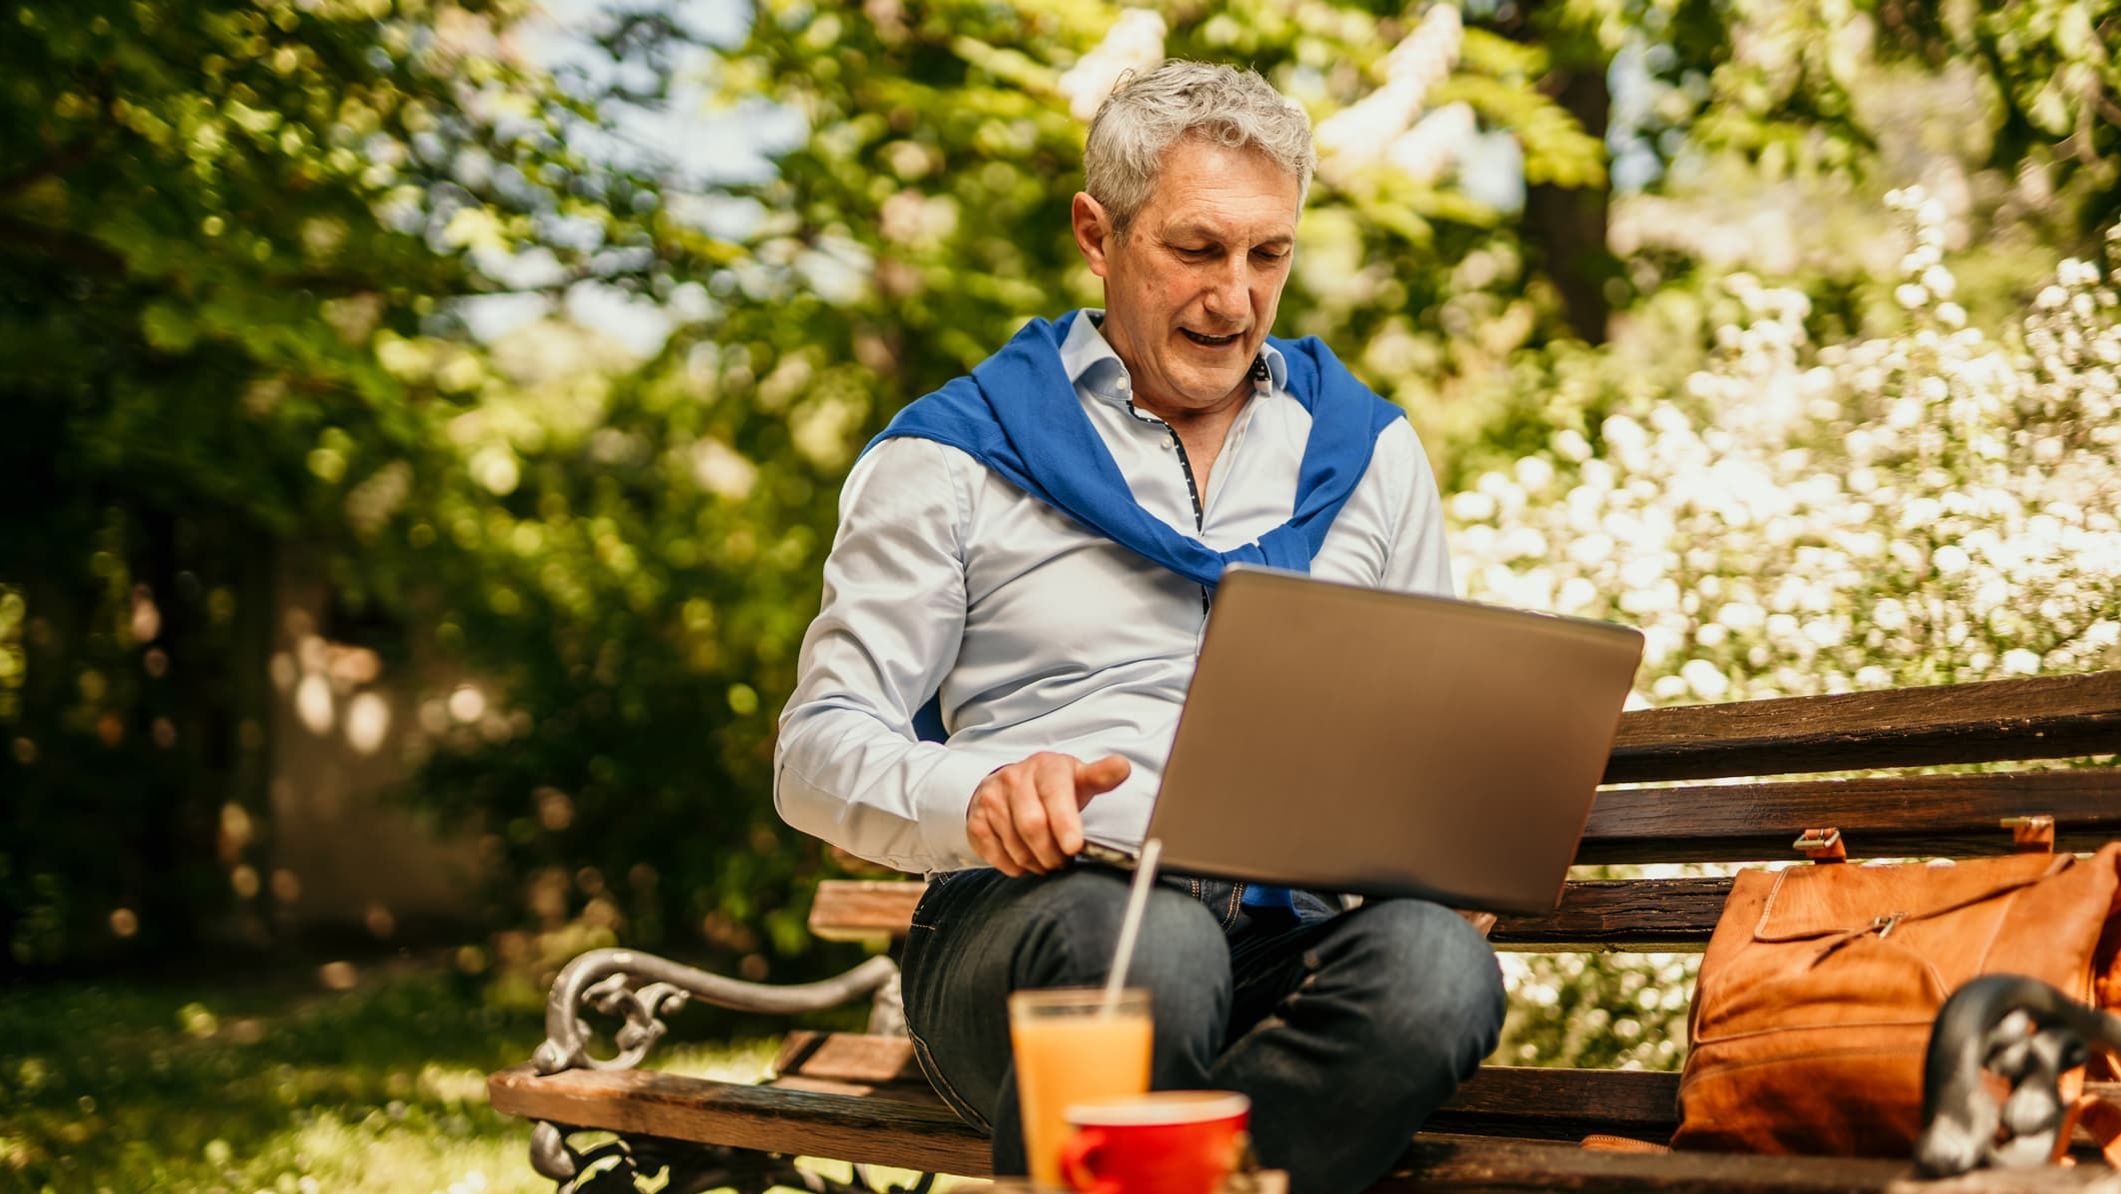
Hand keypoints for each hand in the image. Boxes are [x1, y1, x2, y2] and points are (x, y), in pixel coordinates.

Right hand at [965, 752, 1131, 876]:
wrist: (1010, 785)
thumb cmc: (1052, 787)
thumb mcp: (1078, 778)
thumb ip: (1101, 776)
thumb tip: (1122, 767)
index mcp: (1045, 766)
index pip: (1054, 795)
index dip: (1065, 823)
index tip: (1074, 847)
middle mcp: (1014, 778)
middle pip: (1032, 825)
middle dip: (1052, 853)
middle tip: (1063, 863)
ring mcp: (992, 798)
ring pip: (1015, 844)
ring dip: (1036, 863)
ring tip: (1047, 861)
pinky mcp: (976, 820)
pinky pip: (995, 854)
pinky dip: (1015, 866)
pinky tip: (1026, 860)